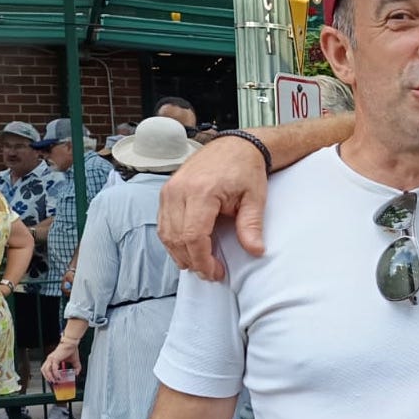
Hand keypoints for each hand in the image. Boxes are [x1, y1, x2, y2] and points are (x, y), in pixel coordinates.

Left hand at [43, 342, 81, 384]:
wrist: (71, 343)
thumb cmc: (71, 350)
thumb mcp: (74, 361)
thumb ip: (76, 368)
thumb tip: (77, 373)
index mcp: (53, 359)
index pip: (47, 368)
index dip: (49, 375)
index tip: (53, 380)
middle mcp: (50, 359)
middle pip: (43, 370)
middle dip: (47, 377)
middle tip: (53, 382)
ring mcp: (51, 359)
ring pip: (46, 370)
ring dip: (50, 377)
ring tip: (55, 381)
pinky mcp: (55, 359)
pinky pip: (53, 368)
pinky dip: (55, 374)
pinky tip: (59, 377)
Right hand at [158, 136, 266, 279]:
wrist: (235, 145)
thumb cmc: (245, 168)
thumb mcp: (255, 197)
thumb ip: (251, 225)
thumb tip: (255, 250)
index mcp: (201, 191)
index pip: (193, 236)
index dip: (203, 260)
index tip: (215, 272)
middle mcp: (179, 190)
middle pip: (176, 238)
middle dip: (192, 261)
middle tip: (210, 272)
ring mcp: (169, 190)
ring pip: (166, 233)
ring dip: (180, 253)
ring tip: (199, 264)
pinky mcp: (167, 191)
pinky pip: (163, 223)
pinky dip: (173, 240)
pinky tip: (188, 249)